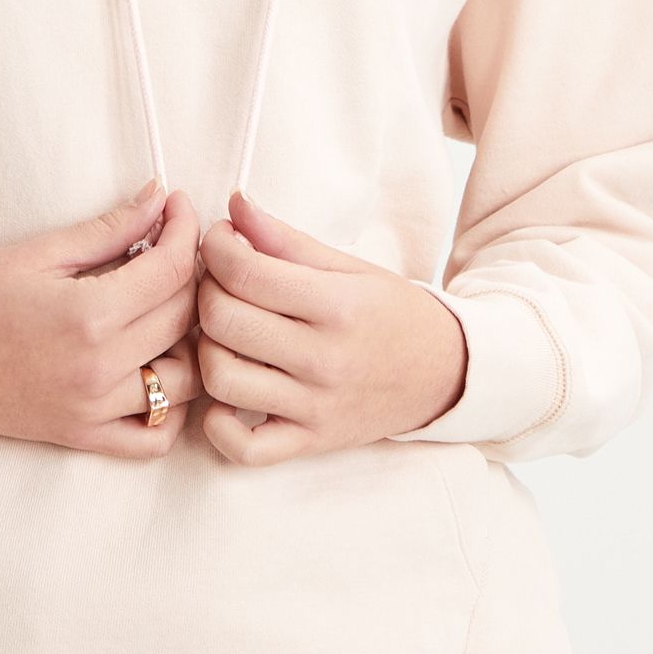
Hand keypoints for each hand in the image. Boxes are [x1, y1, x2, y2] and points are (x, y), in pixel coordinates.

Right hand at [0, 179, 208, 456]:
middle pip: (185, 319)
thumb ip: (109, 228)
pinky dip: (170, 409)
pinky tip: (154, 370)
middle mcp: (98, 368)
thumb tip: (159, 198)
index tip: (177, 208)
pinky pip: (154, 438)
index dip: (185, 231)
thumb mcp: (39, 252)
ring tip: (164, 309)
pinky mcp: (82, 437)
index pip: (171, 271)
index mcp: (87, 315)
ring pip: (186, 380)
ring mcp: (93, 410)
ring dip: (188, 341)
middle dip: (189, 275)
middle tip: (170, 249)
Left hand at [191, 190, 467, 465]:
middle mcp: (325, 358)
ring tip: (224, 334)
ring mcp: (315, 406)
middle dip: (206, 291)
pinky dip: (218, 426)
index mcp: (337, 305)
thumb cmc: (392, 313)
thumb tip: (235, 204)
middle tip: (219, 283)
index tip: (221, 241)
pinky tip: (227, 395)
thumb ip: (286, 239)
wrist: (446, 373)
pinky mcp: (310, 442)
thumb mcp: (349, 267)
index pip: (245, 271)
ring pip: (222, 379)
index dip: (216, 247)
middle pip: (224, 320)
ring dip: (207, 349)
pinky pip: (243, 449)